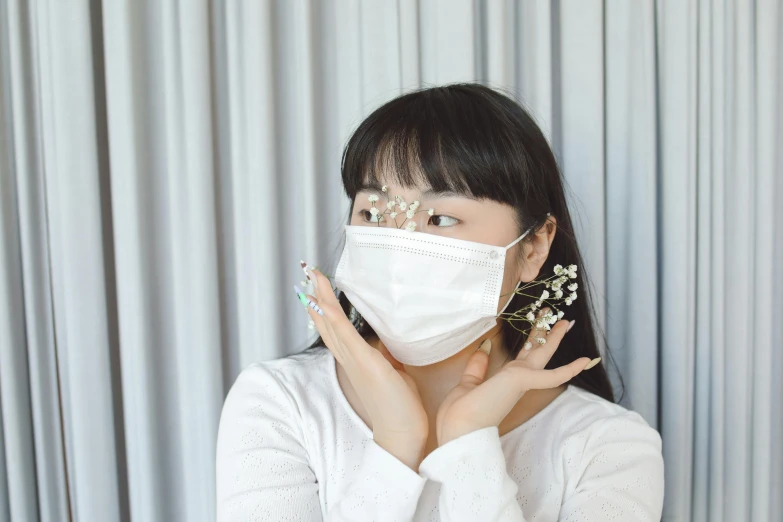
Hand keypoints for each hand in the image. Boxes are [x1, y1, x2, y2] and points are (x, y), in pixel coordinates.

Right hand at [302, 266, 428, 469]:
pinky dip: (332, 318)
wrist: (401, 432)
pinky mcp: (365, 363)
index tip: (317, 287)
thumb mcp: (393, 371)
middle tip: (308, 272)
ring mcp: (354, 360)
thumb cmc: (399, 406)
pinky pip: (344, 336)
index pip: (334, 329)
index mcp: (354, 360)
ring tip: (312, 276)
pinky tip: (324, 303)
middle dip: (316, 295)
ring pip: (330, 324)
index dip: (323, 307)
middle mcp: (348, 359)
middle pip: (325, 322)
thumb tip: (389, 342)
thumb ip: (386, 355)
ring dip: (320, 298)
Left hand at [434, 308, 596, 444]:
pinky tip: (585, 360)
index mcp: (505, 381)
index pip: (523, 358)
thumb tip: (485, 346)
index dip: (532, 344)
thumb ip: (478, 366)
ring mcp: (520, 380)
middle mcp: (515, 379)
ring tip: (567, 321)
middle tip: (559, 317)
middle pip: (536, 351)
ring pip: (543, 353)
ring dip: (555, 337)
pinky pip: (552, 375)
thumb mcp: (468, 383)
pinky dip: (569, 369)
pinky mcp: (523, 381)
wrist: (460, 430)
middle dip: (546, 333)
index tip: (539, 332)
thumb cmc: (461, 414)